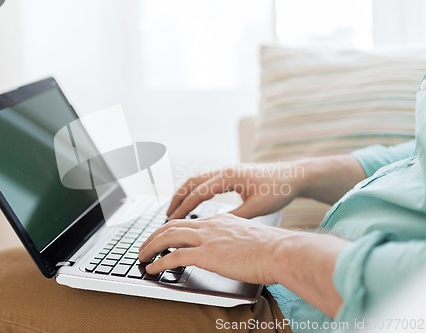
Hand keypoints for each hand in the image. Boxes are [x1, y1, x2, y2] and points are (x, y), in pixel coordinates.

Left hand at [138, 213, 288, 283]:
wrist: (280, 251)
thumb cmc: (271, 248)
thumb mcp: (248, 236)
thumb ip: (233, 238)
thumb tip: (228, 247)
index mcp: (219, 221)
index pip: (187, 222)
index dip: (170, 229)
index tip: (162, 237)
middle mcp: (209, 225)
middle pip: (171, 225)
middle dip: (154, 236)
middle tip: (144, 246)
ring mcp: (207, 238)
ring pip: (168, 237)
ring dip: (150, 247)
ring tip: (141, 256)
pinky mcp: (206, 254)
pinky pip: (174, 256)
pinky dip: (159, 262)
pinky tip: (152, 268)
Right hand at [167, 163, 303, 219]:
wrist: (295, 175)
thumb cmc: (279, 189)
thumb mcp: (257, 208)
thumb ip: (235, 216)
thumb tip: (215, 227)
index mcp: (228, 177)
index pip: (198, 192)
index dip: (184, 208)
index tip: (172, 220)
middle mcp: (224, 170)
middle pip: (191, 182)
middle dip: (177, 199)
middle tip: (166, 215)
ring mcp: (227, 170)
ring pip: (197, 179)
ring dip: (184, 193)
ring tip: (174, 209)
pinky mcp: (231, 174)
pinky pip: (205, 180)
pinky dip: (194, 191)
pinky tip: (193, 202)